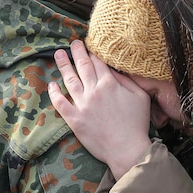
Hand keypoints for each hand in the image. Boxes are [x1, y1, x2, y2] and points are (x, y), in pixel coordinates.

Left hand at [48, 40, 152, 178]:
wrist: (126, 149)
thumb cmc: (137, 123)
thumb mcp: (141, 97)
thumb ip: (127, 81)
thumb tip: (115, 70)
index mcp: (110, 84)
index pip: (98, 62)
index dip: (93, 52)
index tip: (88, 46)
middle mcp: (93, 91)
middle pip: (82, 66)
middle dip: (76, 52)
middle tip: (73, 43)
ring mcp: (82, 105)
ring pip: (69, 80)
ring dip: (63, 65)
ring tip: (58, 54)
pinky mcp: (74, 119)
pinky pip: (60, 103)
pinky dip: (54, 93)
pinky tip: (51, 85)